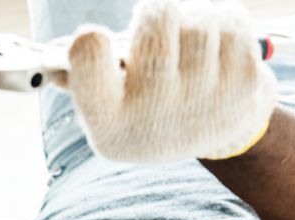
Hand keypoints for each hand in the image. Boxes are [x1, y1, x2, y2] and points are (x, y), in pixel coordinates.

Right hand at [59, 0, 276, 162]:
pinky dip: (224, 21)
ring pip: (198, 18)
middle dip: (158, 12)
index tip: (93, 39)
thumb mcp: (109, 103)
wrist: (215, 132)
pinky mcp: (244, 86)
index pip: (88, 59)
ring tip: (189, 42)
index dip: (89, 41)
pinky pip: (232, 21)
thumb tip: (49, 60)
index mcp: (109, 121)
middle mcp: (155, 115)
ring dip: (194, 16)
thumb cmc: (148, 103)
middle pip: (157, 19)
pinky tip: (217, 47)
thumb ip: (80, 76)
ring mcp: (204, 102)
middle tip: (157, 27)